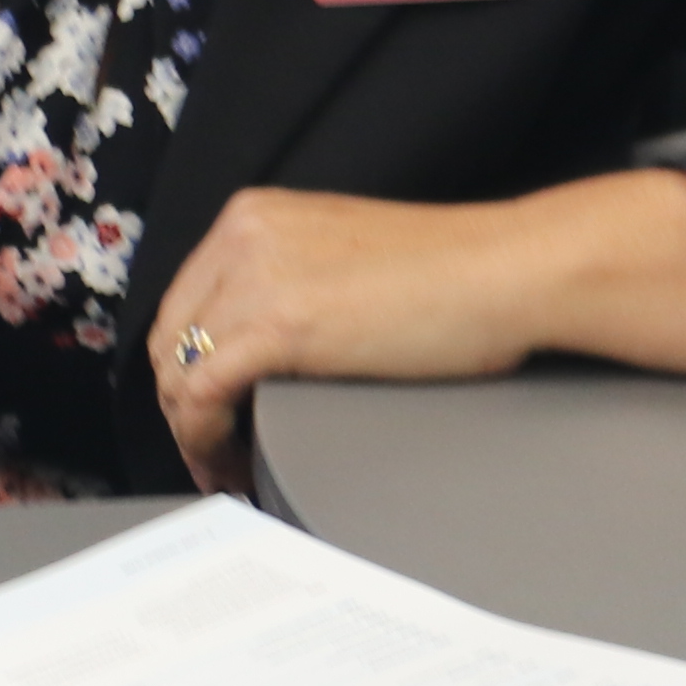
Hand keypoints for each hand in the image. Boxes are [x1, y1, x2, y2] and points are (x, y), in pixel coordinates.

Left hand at [147, 173, 685, 484]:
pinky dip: (205, 440)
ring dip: (193, 430)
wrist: (512, 270)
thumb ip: (298, 284)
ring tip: (228, 468)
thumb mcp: (351, 261)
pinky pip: (201, 395)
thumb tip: (269, 347)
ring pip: (179, 370)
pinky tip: (233, 465)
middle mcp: (245, 237)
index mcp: (258, 217)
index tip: (208, 411)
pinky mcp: (277, 325)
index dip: (187, 365)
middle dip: (184, 403)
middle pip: (173, 337)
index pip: (188, 300)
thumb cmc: (460, 273)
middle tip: (215, 453)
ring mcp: (256, 277)